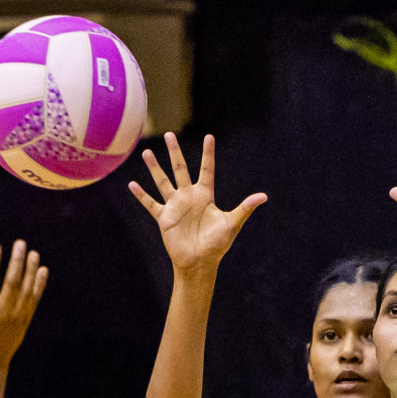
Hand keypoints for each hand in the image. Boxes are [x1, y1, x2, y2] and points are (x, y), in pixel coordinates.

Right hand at [0, 239, 47, 373]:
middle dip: (16, 262)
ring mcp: (16, 317)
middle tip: (20, 243)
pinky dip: (39, 285)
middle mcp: (3, 313)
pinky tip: (43, 270)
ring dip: (31, 270)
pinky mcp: (25, 321)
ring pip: (27, 290)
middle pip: (12, 283)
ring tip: (33, 252)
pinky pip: (34, 300)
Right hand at [129, 134, 266, 276]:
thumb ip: (245, 208)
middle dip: (174, 152)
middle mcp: (189, 197)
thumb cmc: (217, 245)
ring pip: (163, 182)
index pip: (207, 169)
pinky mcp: (164, 218)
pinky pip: (151, 204)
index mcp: (205, 195)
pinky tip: (132, 184)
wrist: (200, 262)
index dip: (208, 154)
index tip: (209, 136)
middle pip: (180, 169)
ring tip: (146, 153)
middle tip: (169, 135)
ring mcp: (175, 207)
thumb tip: (264, 196)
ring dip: (154, 168)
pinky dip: (141, 196)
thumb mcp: (232, 223)